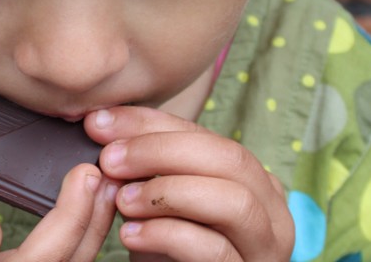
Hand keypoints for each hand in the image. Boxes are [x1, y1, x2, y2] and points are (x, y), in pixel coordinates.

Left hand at [85, 106, 294, 260]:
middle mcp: (271, 211)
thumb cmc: (167, 253)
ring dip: (169, 192)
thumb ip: (145, 166)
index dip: (151, 124)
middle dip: (162, 151)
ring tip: (122, 200)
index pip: (206, 137)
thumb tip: (100, 123)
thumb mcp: (158, 205)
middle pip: (230, 159)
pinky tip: (130, 234)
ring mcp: (265, 247)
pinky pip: (215, 249)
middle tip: (110, 159)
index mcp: (253, 182)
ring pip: (234, 202)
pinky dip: (166, 235)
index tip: (100, 123)